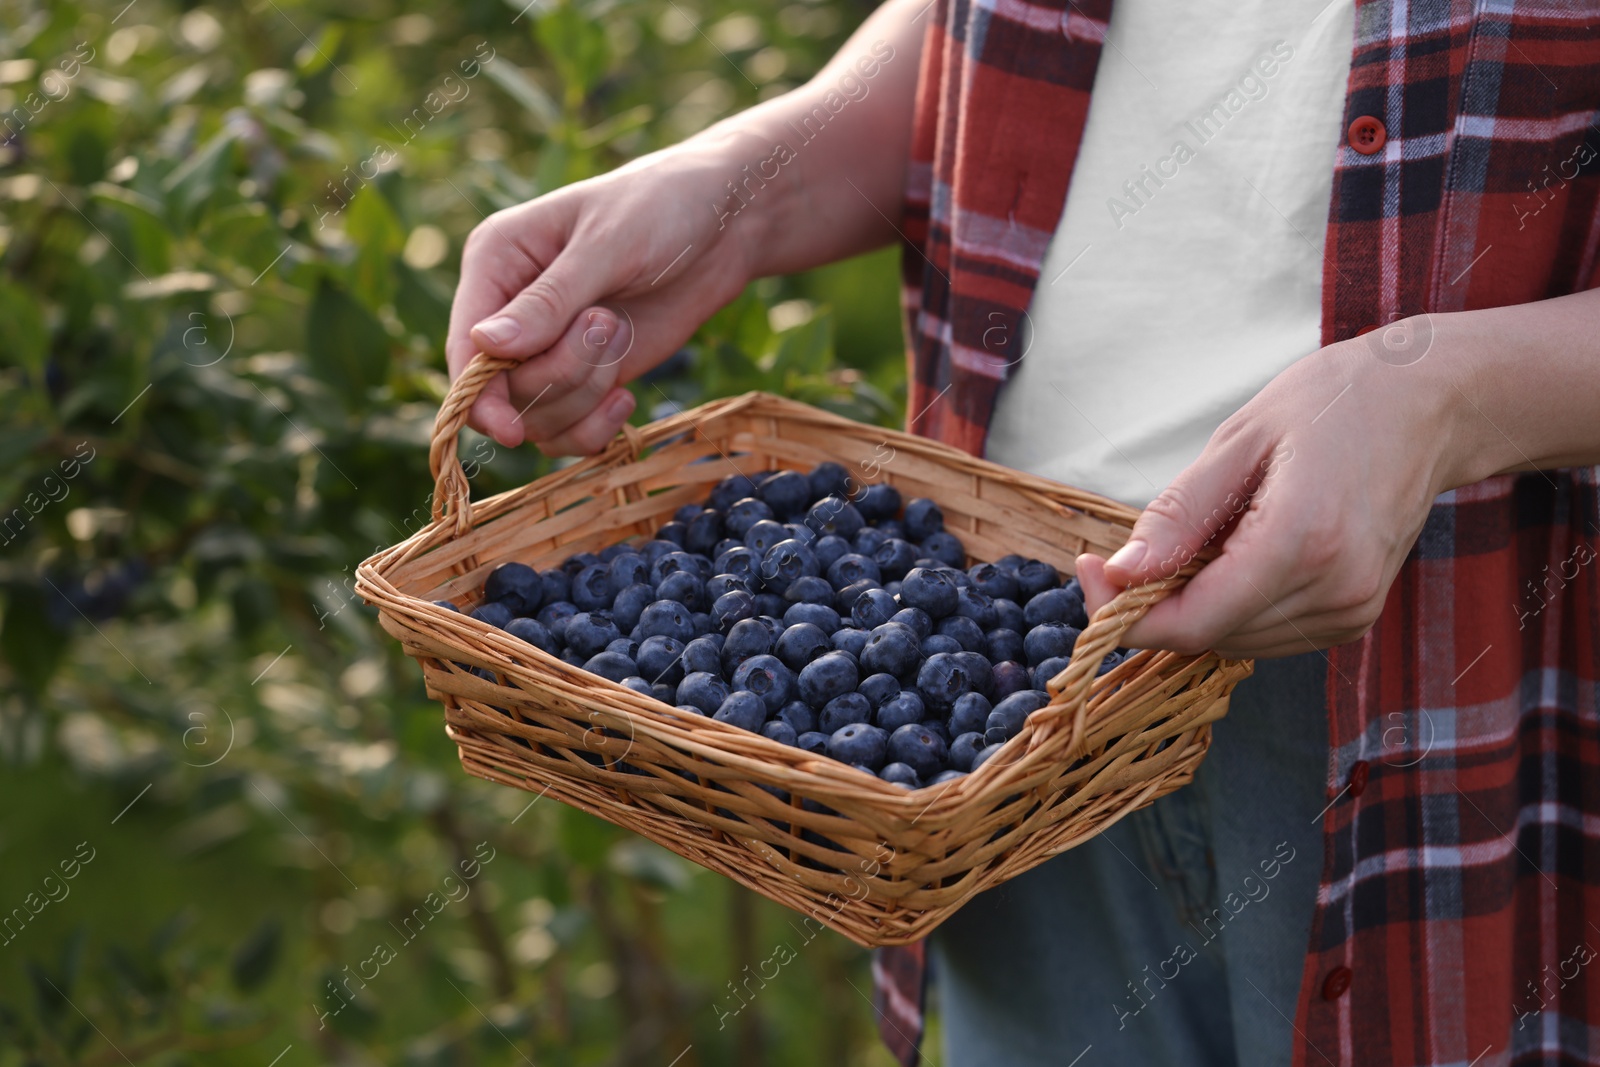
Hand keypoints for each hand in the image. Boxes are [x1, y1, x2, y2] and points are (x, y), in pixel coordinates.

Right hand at [444, 0, 929, 455]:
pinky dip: (596, 428)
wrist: (725, 225)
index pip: (465, 345)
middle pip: (504, 389)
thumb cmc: (662, 208)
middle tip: (611, 324)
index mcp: (496, 261)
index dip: (480, 395)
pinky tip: (627, 398)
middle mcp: (510, 309)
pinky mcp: (586, 375)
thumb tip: (487, 345)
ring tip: (624, 336)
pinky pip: (567, 431)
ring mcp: (548, 347)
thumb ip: (550, 301)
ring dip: (586, 394)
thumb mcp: (608, 246)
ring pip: (537, 416)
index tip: (512, 429)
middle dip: (563, 373)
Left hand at [1074, 330, 1463, 658]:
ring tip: (1200, 537)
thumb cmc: (1335, 404)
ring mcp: (1351, 610)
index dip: (1124, 614)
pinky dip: (1229, 605)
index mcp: (1303, 541)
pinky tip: (1234, 553)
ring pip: (1232, 641)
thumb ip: (1179, 514)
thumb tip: (1120, 572)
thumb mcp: (1241, 439)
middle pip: (1208, 637)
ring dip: (1191, 605)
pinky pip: (1265, 632)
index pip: (1193, 623)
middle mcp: (1335, 590)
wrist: (1432, 405)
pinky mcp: (1354, 616)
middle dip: (1152, 605)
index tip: (1089, 569)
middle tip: (1130, 550)